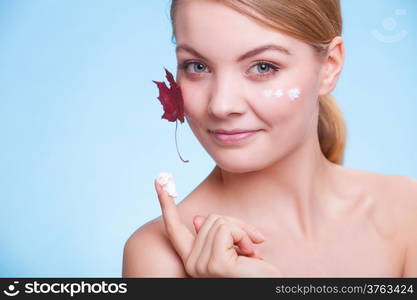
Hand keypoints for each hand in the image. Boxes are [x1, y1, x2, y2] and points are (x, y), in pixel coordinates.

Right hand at [154, 180, 281, 276]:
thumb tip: (195, 219)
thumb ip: (214, 233)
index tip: (159, 183)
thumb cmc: (253, 270)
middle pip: (208, 219)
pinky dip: (244, 236)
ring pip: (219, 222)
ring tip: (249, 252)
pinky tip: (251, 254)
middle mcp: (192, 264)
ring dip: (242, 232)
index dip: (166, 205)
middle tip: (250, 243)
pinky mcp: (216, 264)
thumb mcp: (232, 246)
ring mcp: (202, 266)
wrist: (268, 288)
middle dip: (234, 225)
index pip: (173, 229)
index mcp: (192, 260)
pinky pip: (228, 230)